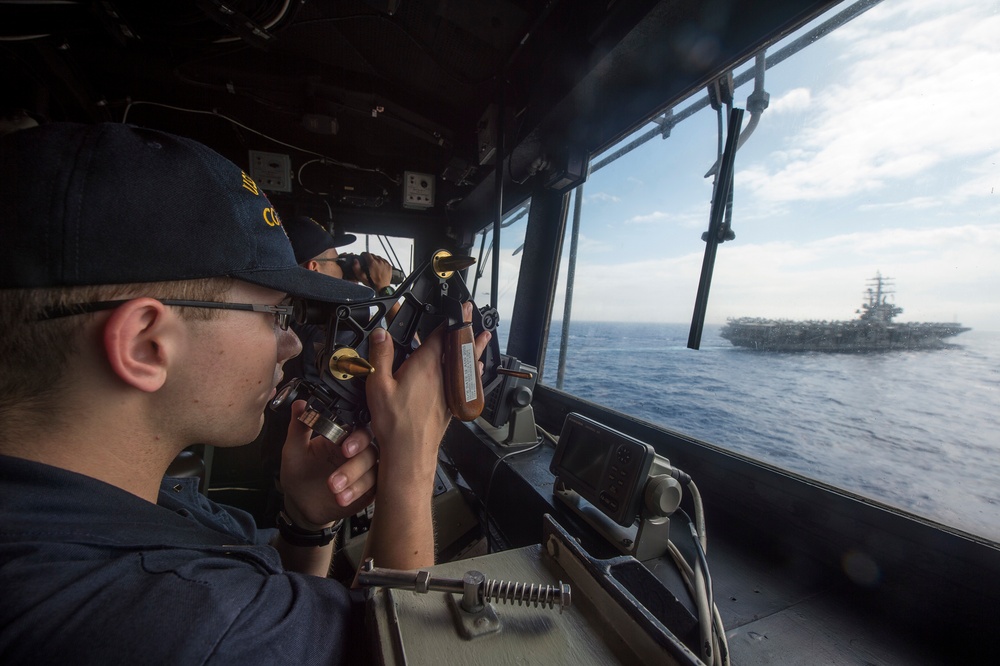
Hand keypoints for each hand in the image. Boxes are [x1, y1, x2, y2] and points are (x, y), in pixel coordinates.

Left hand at [279, 400, 377, 528]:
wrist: (300, 504)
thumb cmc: (298, 473)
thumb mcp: (294, 450)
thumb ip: (299, 427)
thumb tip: (300, 404)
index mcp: (342, 437)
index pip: (359, 430)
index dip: (357, 438)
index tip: (344, 448)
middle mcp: (357, 452)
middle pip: (370, 451)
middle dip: (357, 463)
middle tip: (339, 474)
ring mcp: (364, 472)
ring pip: (373, 471)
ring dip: (355, 480)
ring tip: (334, 489)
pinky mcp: (367, 491)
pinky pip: (372, 489)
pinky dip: (358, 493)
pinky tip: (342, 498)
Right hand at [354, 252, 392, 290]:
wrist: (382, 288)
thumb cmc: (373, 283)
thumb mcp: (362, 277)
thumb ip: (357, 268)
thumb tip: (355, 261)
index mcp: (372, 263)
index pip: (366, 254)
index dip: (363, 254)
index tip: (362, 256)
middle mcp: (379, 261)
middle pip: (373, 255)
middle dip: (369, 258)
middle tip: (367, 263)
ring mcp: (385, 263)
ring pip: (379, 257)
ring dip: (375, 260)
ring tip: (373, 265)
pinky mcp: (389, 266)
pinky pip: (384, 261)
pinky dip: (381, 262)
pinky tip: (379, 267)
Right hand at [365, 301, 490, 480]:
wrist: (410, 452)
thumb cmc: (395, 424)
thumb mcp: (377, 385)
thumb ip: (380, 356)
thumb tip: (381, 334)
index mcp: (426, 365)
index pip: (442, 334)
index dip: (451, 318)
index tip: (459, 305)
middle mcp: (442, 375)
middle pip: (458, 345)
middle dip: (466, 327)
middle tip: (474, 313)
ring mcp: (449, 389)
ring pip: (466, 362)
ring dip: (475, 347)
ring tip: (484, 336)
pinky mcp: (451, 404)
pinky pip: (467, 382)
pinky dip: (474, 371)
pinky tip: (478, 370)